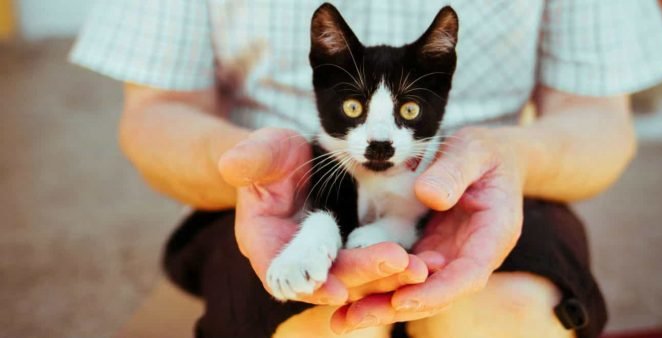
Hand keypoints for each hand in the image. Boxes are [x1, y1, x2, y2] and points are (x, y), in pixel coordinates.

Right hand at [219, 128, 443, 304]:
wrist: (299, 160)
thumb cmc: (275, 155)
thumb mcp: (265, 150)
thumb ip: (252, 158)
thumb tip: (230, 164)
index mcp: (265, 240)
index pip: (282, 272)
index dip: (308, 283)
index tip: (338, 290)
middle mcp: (297, 259)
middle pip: (329, 278)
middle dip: (364, 275)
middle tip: (401, 265)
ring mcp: (327, 259)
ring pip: (357, 277)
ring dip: (389, 276)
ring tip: (421, 268)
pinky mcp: (353, 253)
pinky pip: (374, 265)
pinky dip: (398, 267)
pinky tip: (426, 264)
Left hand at [330, 127, 524, 332]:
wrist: (491, 157)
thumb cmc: (485, 152)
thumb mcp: (473, 151)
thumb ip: (454, 171)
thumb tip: (429, 196)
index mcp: (492, 236)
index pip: (467, 275)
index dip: (436, 291)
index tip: (401, 301)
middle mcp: (470, 255)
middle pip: (436, 293)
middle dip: (396, 308)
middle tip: (354, 318)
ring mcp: (448, 256)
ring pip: (417, 289)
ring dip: (381, 305)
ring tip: (340, 320)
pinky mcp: (429, 252)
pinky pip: (405, 275)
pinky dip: (379, 286)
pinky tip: (346, 296)